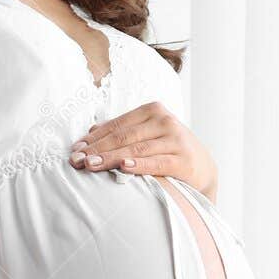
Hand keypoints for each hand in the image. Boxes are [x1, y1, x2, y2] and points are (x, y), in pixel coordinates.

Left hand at [69, 101, 218, 198]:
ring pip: (136, 149)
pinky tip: (124, 167)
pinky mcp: (184, 160)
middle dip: (97, 150)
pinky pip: (157, 162)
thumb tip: (90, 132)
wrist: (203, 168)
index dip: (94, 138)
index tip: (75, 150)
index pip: (116, 125)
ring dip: (110, 158)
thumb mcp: (148, 135)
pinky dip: (140, 165)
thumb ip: (123, 131)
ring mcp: (175, 139)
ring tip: (91, 165)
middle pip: (123, 136)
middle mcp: (164, 121)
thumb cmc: (168, 150)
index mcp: (152, 110)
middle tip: (77, 160)